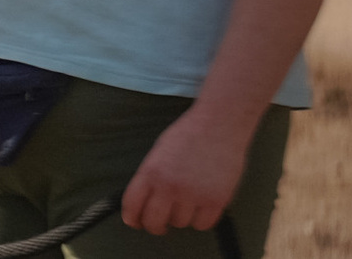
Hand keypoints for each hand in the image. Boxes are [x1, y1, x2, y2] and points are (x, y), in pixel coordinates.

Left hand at [122, 107, 250, 234]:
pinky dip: (200, 220)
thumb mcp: (158, 153)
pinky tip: (200, 208)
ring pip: (180, 224)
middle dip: (154, 226)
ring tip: (185, 203)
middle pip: (154, 222)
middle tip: (160, 224)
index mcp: (150, 171)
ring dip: (180, 218)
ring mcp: (193, 194)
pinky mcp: (216, 200)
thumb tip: (144, 202)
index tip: (135, 222)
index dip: (132, 218)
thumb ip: (150, 178)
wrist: (218, 125)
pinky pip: (203, 224)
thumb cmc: (187, 135)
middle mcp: (169, 186)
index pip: (132, 205)